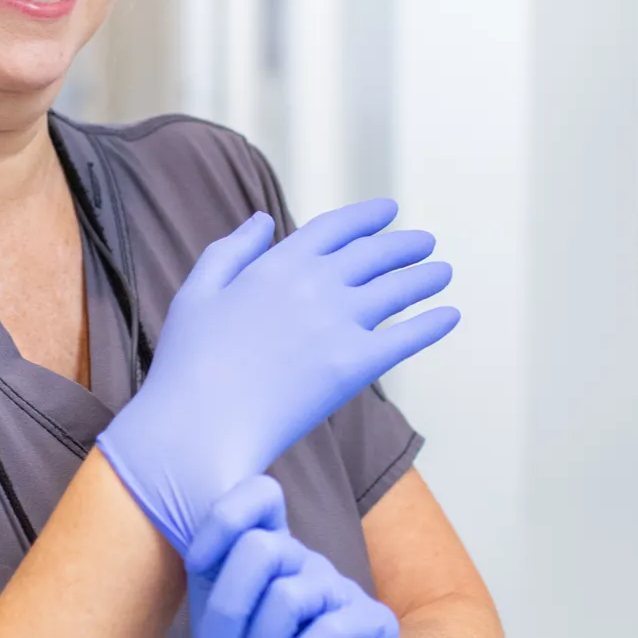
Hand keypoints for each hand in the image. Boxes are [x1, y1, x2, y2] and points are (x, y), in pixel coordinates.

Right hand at [96, 198, 457, 550]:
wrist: (198, 426)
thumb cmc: (187, 364)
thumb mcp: (196, 293)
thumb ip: (230, 251)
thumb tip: (262, 219)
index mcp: (276, 264)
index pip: (334, 228)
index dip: (367, 217)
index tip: (390, 211)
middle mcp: (313, 285)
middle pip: (374, 255)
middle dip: (404, 246)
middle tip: (425, 243)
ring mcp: (336, 324)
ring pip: (397, 290)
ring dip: (425, 277)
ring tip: (442, 273)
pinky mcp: (353, 366)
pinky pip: (406, 337)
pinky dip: (433, 324)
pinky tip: (449, 316)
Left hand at [185, 476, 414, 637]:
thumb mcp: (217, 636)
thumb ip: (209, 586)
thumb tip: (189, 545)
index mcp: (268, 557)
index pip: (260, 496)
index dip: (223, 518)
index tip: (197, 565)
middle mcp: (307, 564)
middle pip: (262, 547)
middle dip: (227, 609)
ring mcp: (342, 592)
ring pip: (288, 595)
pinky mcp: (374, 625)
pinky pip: (327, 632)